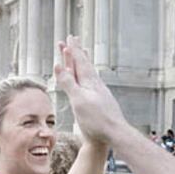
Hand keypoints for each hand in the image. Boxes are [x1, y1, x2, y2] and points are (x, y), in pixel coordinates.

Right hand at [55, 36, 127, 150]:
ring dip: (84, 63)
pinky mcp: (102, 102)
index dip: (73, 50)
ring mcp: (100, 93)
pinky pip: (93, 83)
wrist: (115, 135)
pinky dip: (87, 77)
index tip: (68, 39)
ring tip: (83, 54)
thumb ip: (69, 83)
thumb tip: (59, 66)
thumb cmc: (97, 120)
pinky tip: (91, 80)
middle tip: (74, 40)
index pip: (80, 62)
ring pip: (90, 73)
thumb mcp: (78, 100)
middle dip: (78, 53)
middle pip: (85, 65)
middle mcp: (96, 85)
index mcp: (90, 83)